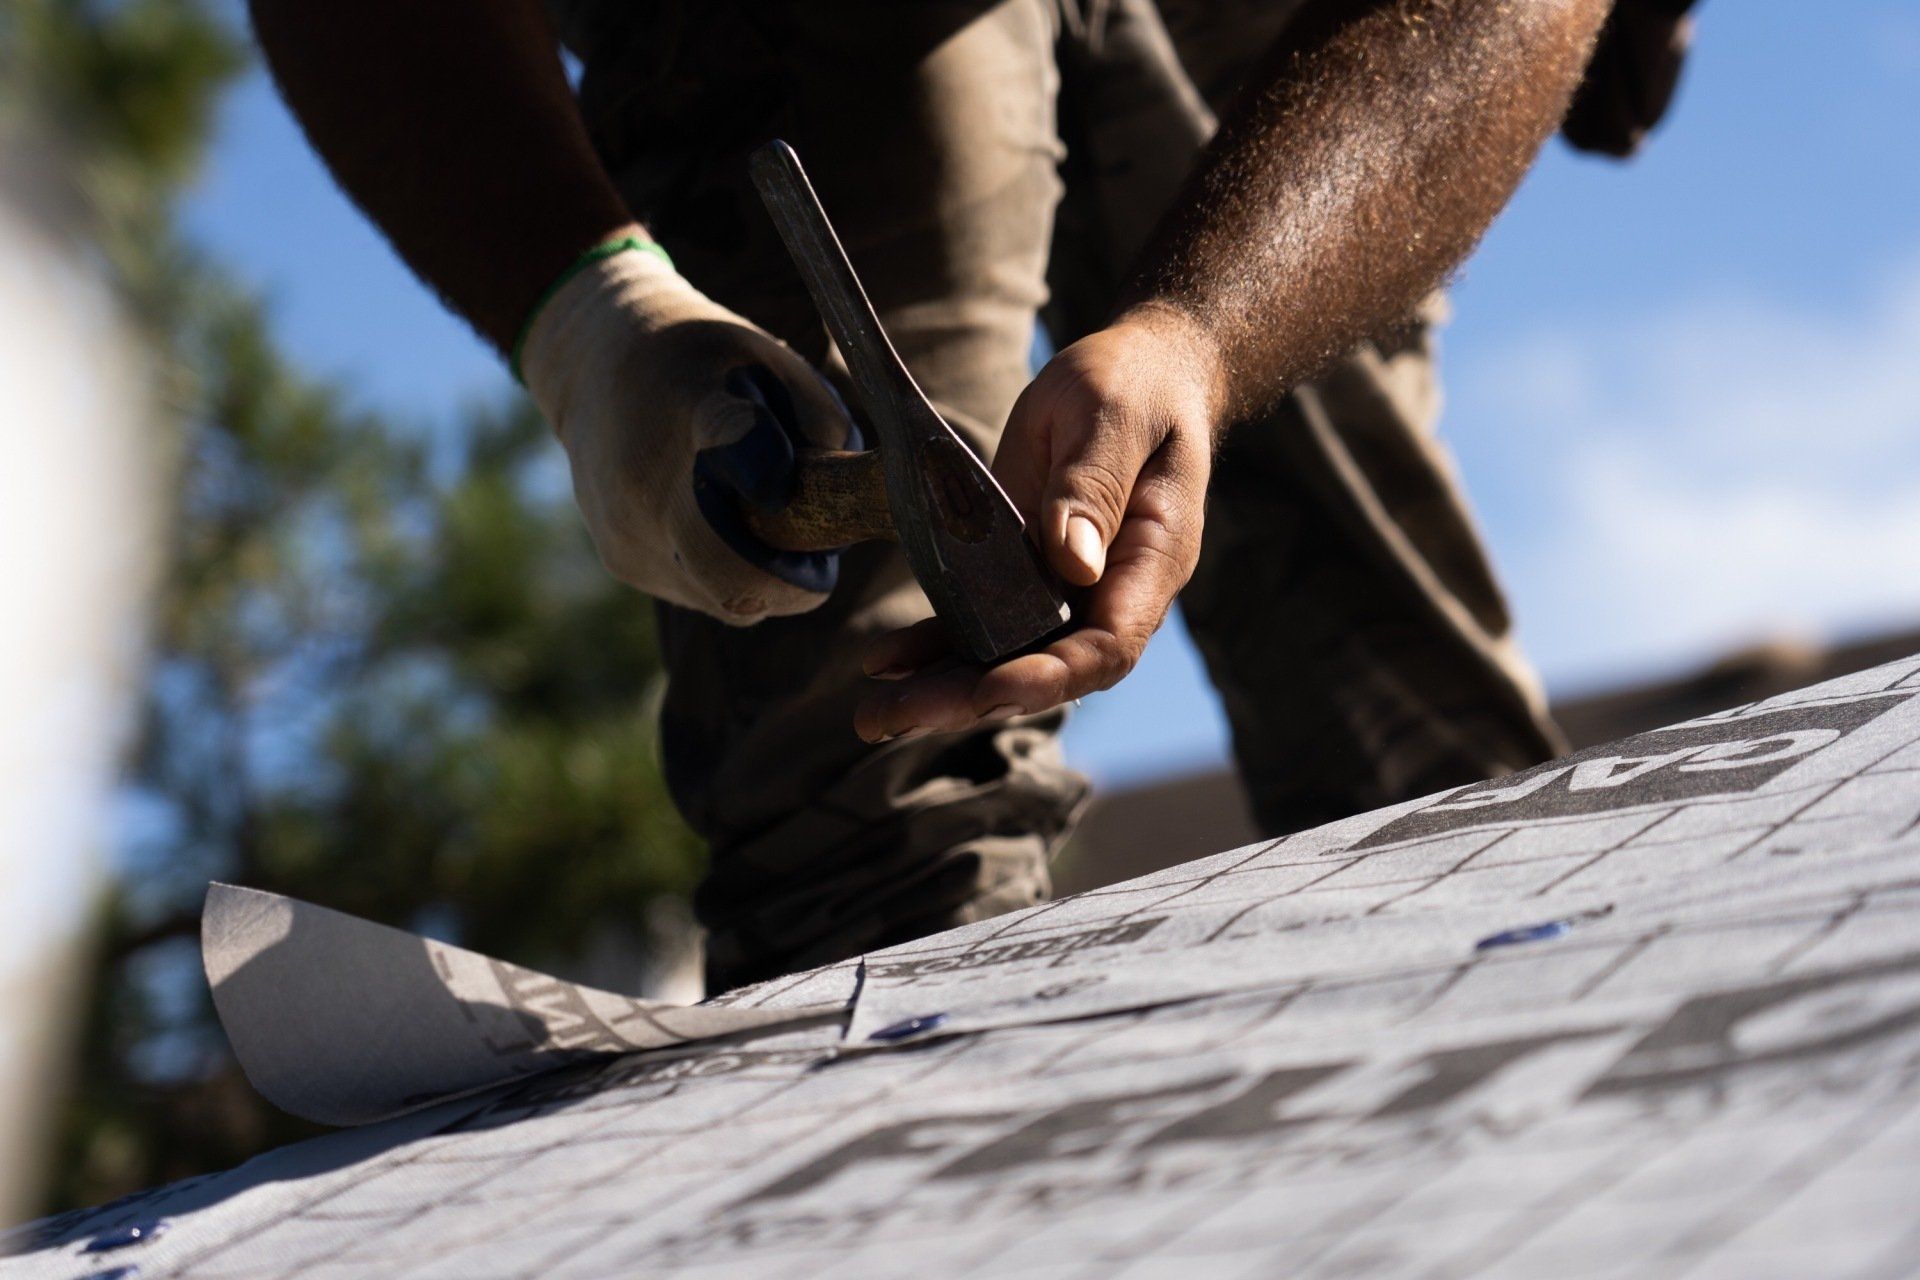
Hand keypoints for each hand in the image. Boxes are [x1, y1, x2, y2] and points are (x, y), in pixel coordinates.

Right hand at [520, 246, 855, 623]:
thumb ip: (822, 427)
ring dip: (762, 574)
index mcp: (696, 407)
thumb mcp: (772, 362)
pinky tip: (716, 521)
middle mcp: (650, 479)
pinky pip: (701, 592)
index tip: (781, 489)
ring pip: (728, 598)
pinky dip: (725, 571)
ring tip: (756, 518)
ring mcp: (629, 529)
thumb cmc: (707, 365)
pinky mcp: (622, 561)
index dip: (766, 473)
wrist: (595, 363)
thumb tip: (845, 507)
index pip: (733, 443)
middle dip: (792, 577)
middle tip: (811, 545)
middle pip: (734, 574)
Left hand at [855, 303, 1225, 741]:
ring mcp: (1064, 585)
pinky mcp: (1025, 567)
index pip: (1106, 646)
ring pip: (1006, 654)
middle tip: (896, 714)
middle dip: (971, 698)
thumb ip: (1093, 485)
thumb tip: (1072, 561)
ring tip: (873, 713)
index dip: (1049, 677)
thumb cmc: (1135, 386)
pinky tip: (884, 661)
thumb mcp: (1113, 417)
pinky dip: (934, 644)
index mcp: (1149, 563)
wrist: (1138, 371)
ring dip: (941, 686)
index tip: (991, 690)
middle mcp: (1107, 591)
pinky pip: (981, 617)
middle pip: (1045, 668)